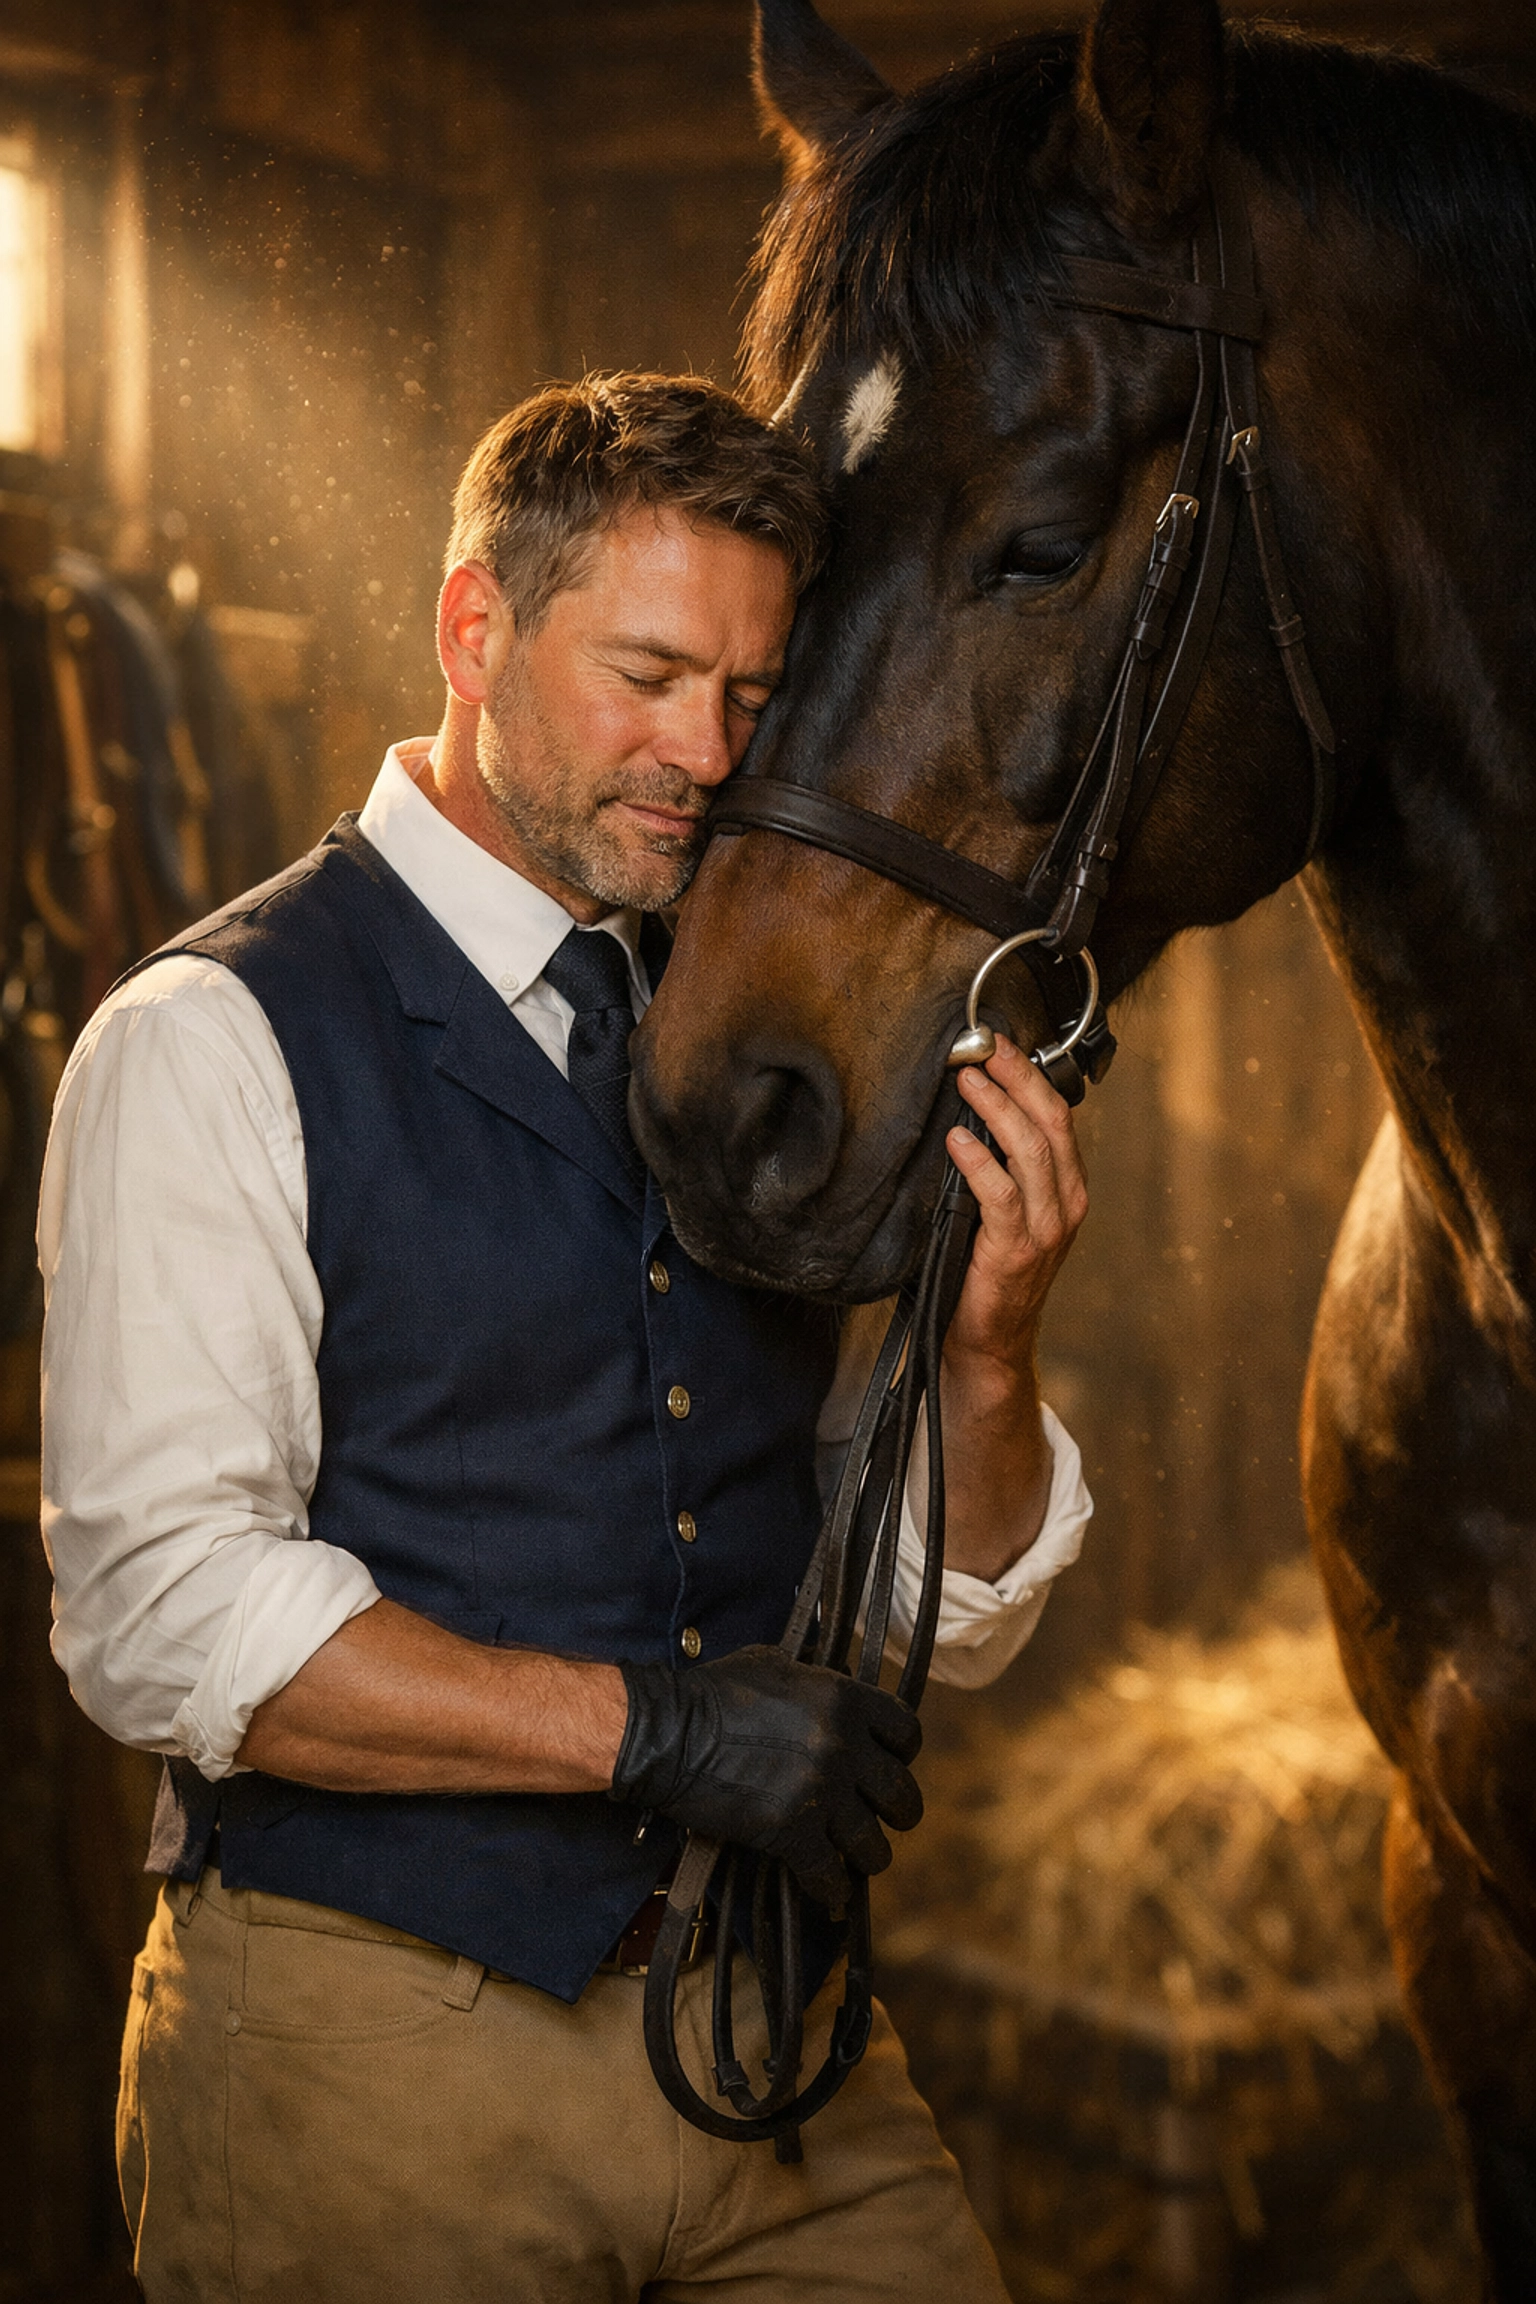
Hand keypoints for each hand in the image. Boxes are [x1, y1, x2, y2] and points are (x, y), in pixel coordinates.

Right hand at [609, 1645, 922, 1906]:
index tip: (890, 1763)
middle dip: (897, 1811)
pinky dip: (832, 1888)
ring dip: (867, 1854)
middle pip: (901, 1794)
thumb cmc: (714, 1694)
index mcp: (844, 1699)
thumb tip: (836, 1684)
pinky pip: (831, 1876)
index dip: (902, 1753)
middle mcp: (843, 1746)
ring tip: (856, 1857)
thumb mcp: (775, 1664)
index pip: (907, 1733)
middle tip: (883, 1818)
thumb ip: (817, 1680)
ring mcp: (821, 1792)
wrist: (668, 1733)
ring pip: (874, 1843)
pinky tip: (828, 1888)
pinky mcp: (792, 1832)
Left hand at [934, 1037, 1088, 1582]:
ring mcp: (1046, 1228)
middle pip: (1049, 1123)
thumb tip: (964, 1106)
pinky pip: (1001, 1196)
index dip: (1029, 1075)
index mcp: (1068, 1188)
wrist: (986, 1342)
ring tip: (966, 1079)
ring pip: (1030, 1152)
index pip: (1056, 1117)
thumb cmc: (983, 1268)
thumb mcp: (1000, 1209)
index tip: (998, 1041)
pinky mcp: (1016, 1251)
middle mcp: (1066, 1203)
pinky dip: (979, 1163)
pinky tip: (956, 1139)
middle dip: (1016, 1078)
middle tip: (980, 1046)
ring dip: (997, 1109)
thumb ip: (999, 1166)